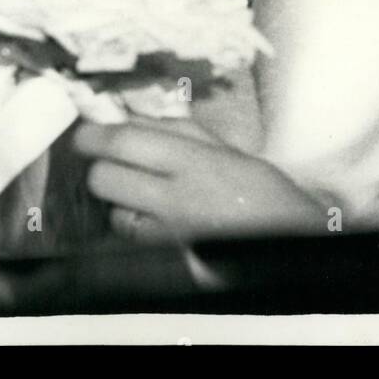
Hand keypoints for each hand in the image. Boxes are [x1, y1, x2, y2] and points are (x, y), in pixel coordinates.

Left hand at [72, 117, 325, 243]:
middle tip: (111, 163)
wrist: (293, 241)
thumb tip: (129, 114)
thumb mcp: (226, 149)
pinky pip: (135, 242)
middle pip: (105, 179)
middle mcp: (177, 199)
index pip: (123, 142)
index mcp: (193, 162)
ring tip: (143, 198)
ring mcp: (170, 237)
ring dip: (119, 204)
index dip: (93, 135)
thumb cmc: (261, 190)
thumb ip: (178, 131)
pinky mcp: (168, 264)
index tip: (85, 133)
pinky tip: (156, 223)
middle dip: (101, 169)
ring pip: (115, 216)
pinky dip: (136, 230)